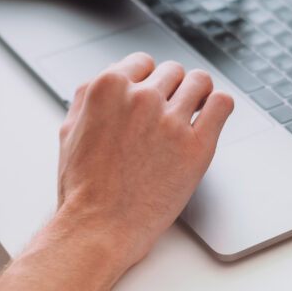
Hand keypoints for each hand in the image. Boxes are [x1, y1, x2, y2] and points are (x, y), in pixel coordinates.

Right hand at [56, 52, 233, 267]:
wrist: (98, 229)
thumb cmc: (82, 187)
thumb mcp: (69, 130)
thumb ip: (88, 97)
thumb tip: (110, 78)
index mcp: (108, 87)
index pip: (143, 62)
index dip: (146, 80)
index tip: (151, 96)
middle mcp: (141, 97)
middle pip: (172, 71)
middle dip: (170, 89)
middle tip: (167, 113)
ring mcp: (171, 121)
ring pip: (199, 82)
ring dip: (196, 94)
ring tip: (192, 112)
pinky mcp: (197, 146)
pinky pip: (222, 104)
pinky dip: (219, 106)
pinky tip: (211, 116)